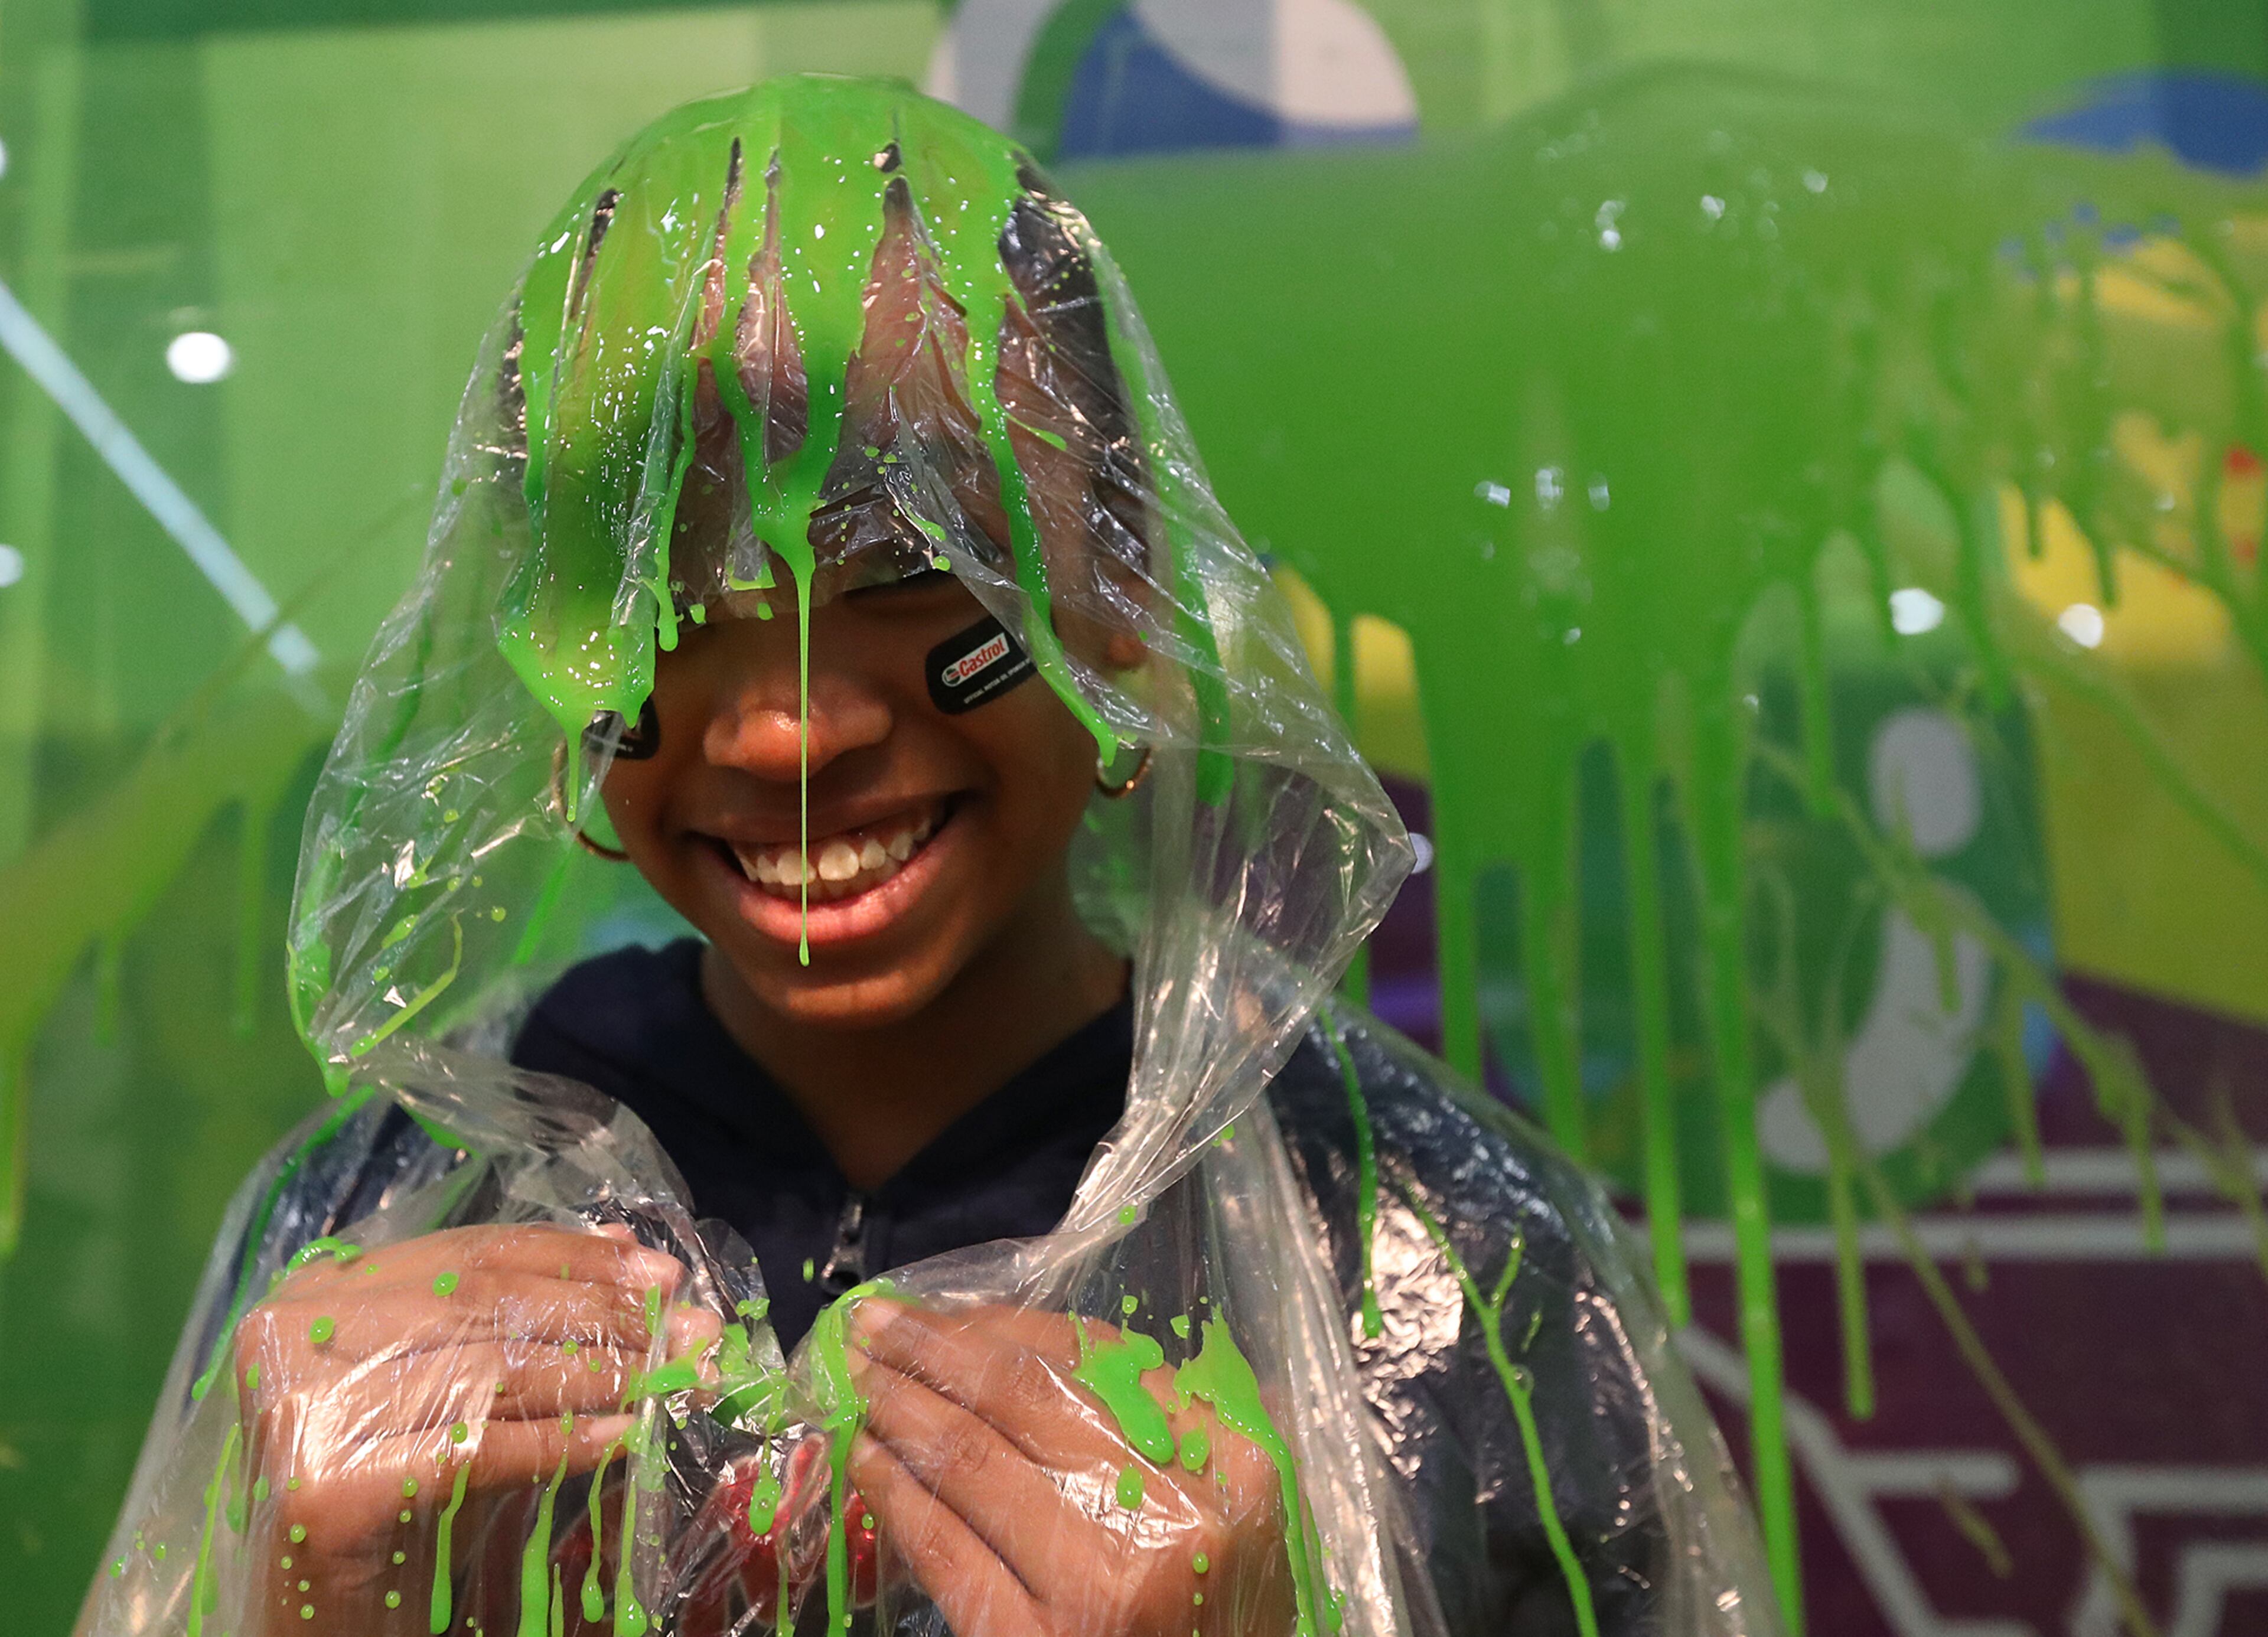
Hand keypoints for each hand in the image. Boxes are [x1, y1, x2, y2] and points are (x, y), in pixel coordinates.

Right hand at [232, 1223, 715, 1632]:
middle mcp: (291, 1333)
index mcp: (321, 1292)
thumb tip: (630, 1249)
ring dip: (600, 1376)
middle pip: (487, 1306)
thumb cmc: (397, 1502)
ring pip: (489, 1371)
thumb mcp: (468, 1398)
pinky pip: (471, 1448)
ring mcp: (301, 1407)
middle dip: (604, 1316)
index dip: (576, 1260)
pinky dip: (557, 1443)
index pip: (472, 1255)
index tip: (664, 1276)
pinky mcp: (322, 1485)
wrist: (321, 1622)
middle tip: (690, 1330)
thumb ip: (531, 1321)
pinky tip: (620, 1439)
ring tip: (672, 1381)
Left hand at [845, 1303, 1294, 1636]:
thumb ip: (1162, 1418)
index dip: (1004, 1325)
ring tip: (861, 1380)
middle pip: (1026, 1400)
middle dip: (936, 1350)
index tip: (943, 1309)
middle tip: (871, 1323)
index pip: (1099, 1359)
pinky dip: (895, 1493)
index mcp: (1233, 1462)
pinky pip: (945, 1549)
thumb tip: (1023, 1341)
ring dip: (901, 1409)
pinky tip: (868, 1460)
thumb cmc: (1221, 1600)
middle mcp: (1168, 1519)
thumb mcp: (1227, 1499)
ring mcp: (1097, 1587)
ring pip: (973, 1463)